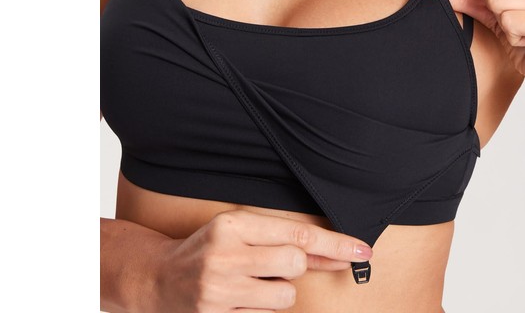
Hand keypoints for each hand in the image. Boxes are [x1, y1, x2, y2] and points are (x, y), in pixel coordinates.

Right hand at [151, 210, 372, 311]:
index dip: (334, 242)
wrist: (158, 280)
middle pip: (294, 263)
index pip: (297, 233)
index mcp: (234, 224)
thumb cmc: (208, 249)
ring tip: (252, 284)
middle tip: (271, 265)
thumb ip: (282, 239)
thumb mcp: (239, 230)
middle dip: (294, 267)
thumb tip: (333, 251)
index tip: (362, 250)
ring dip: (278, 292)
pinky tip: (239, 299)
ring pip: (284, 296)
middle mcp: (227, 255)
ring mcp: (220, 290)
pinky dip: (261, 309)